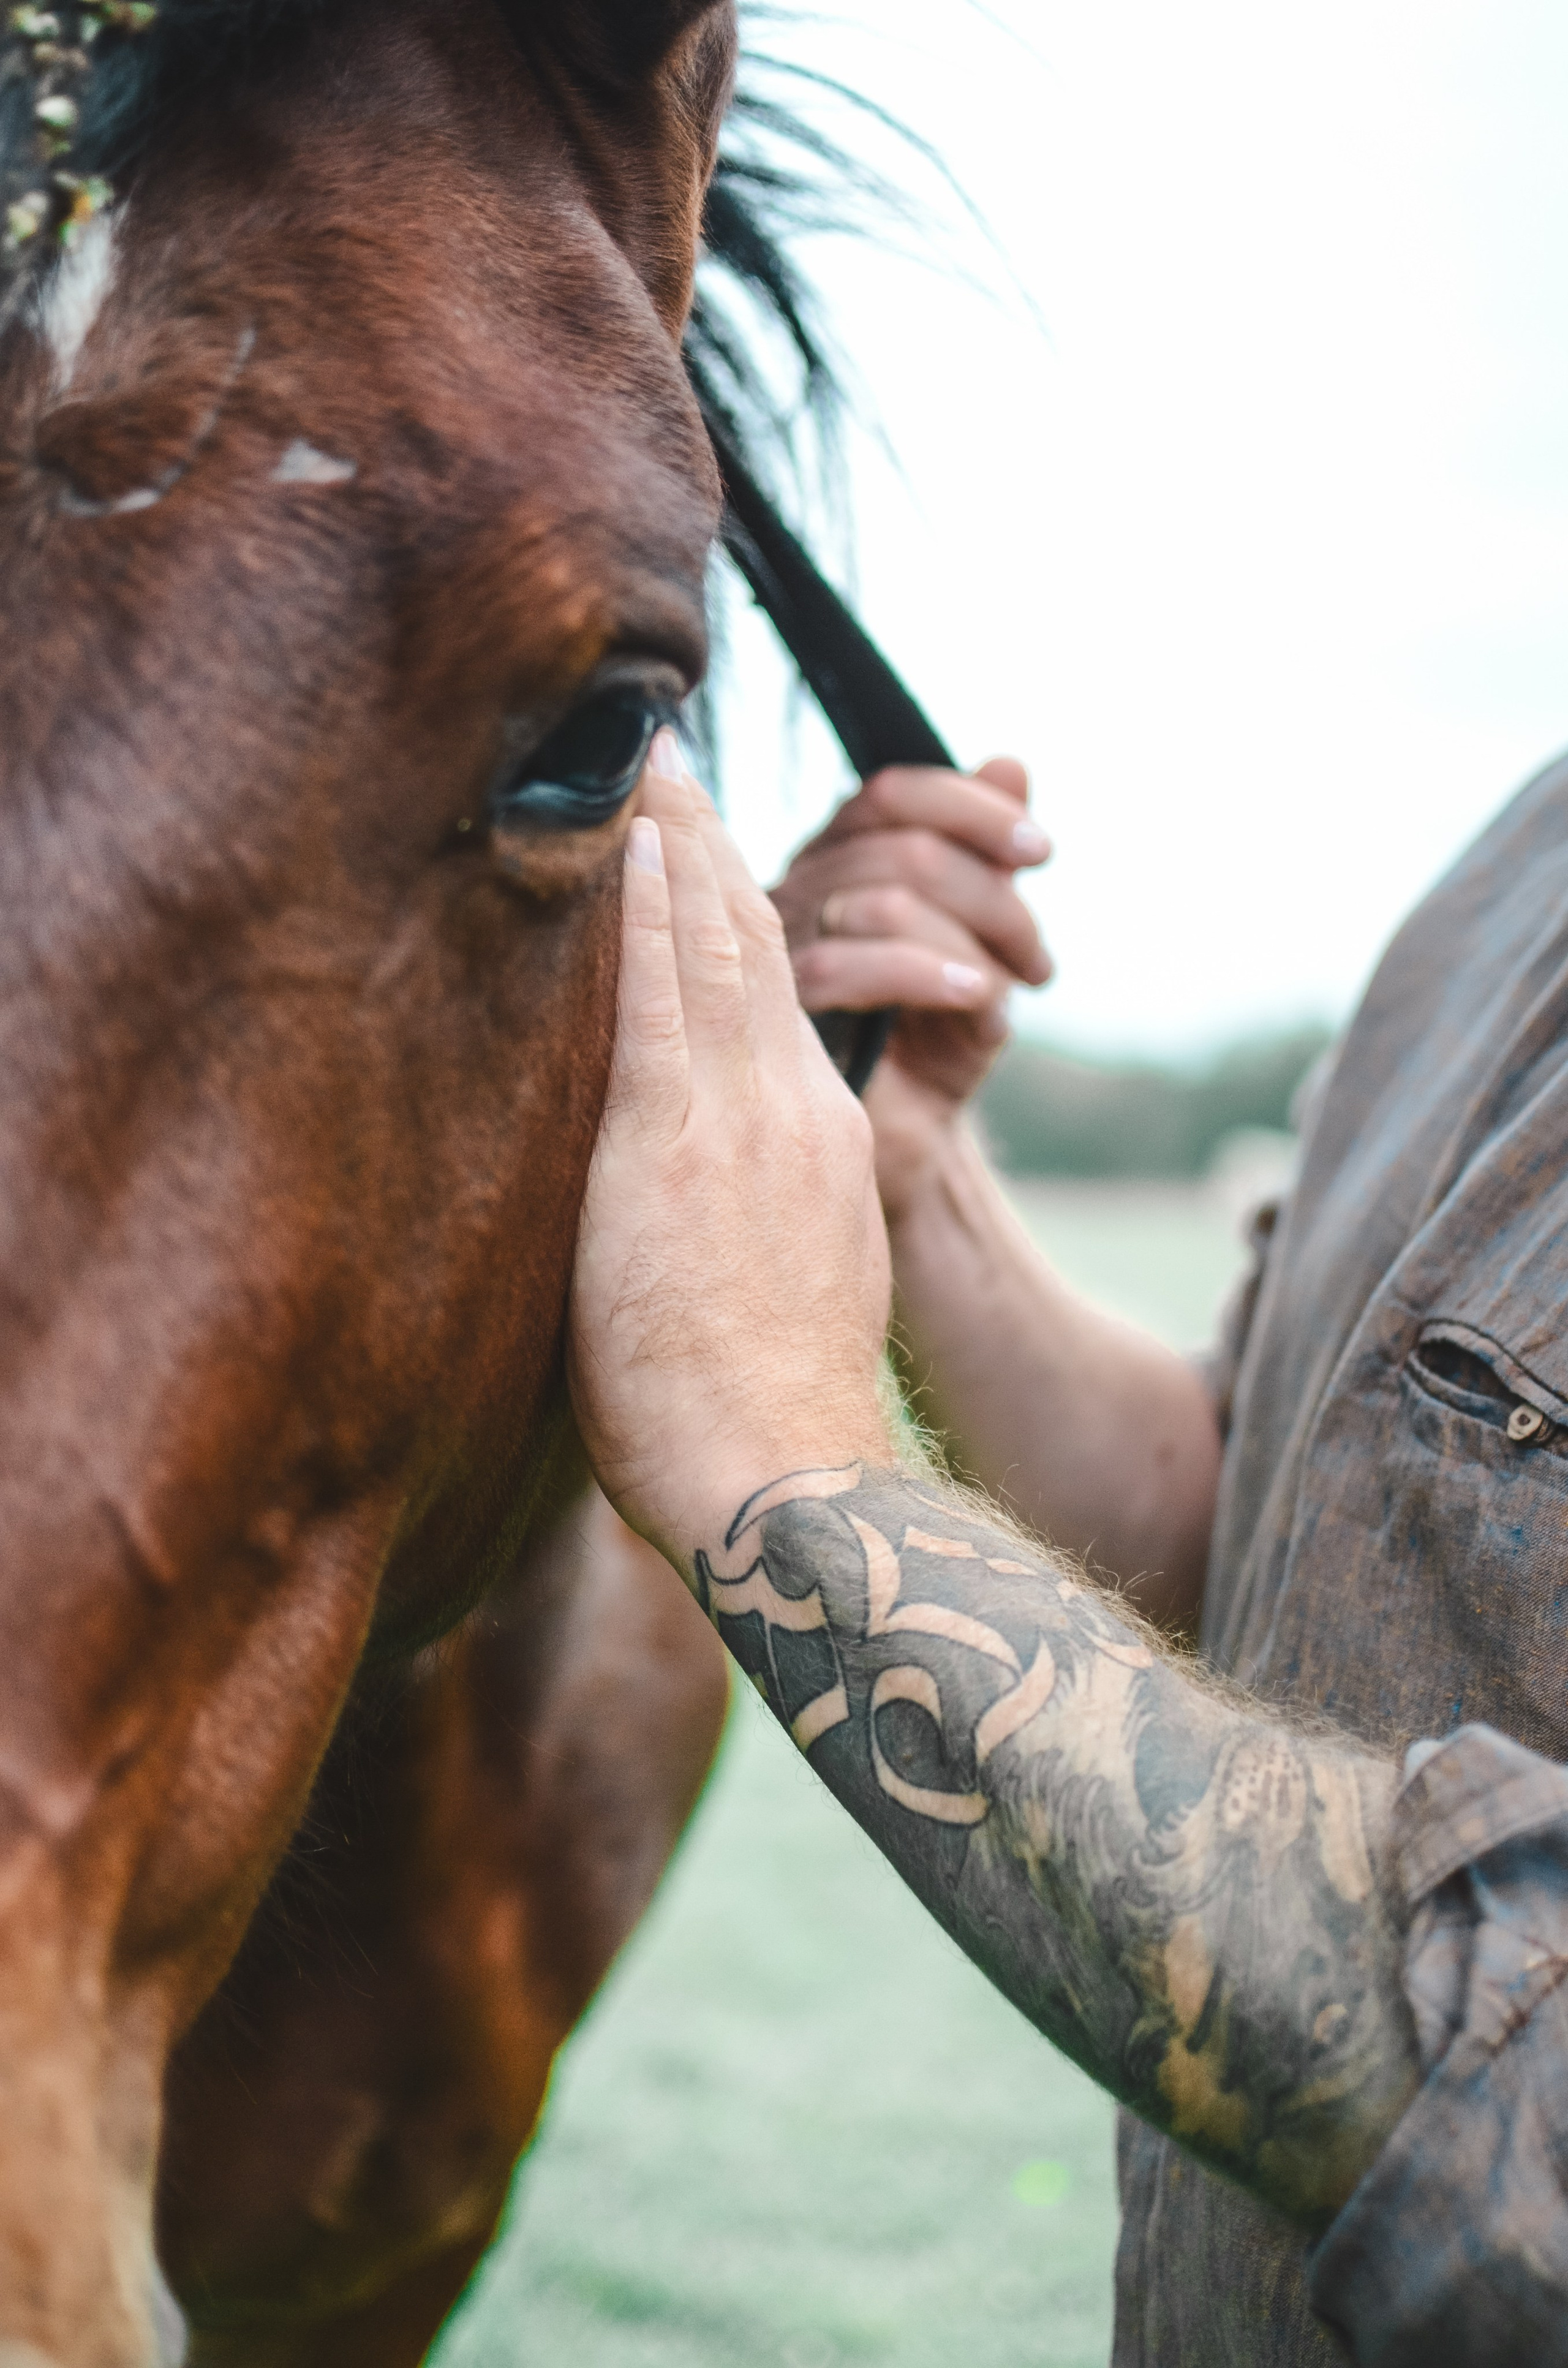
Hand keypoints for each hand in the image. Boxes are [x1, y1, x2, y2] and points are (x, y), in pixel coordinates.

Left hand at [568, 737, 895, 1565]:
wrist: (790, 1476)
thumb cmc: (773, 1420)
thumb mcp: (802, 1288)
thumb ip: (771, 1218)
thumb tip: (728, 1212)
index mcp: (820, 1144)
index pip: (776, 1004)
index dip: (739, 921)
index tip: (708, 858)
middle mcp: (791, 1110)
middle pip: (751, 950)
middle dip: (709, 847)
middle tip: (672, 761)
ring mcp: (737, 1121)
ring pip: (710, 949)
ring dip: (677, 846)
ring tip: (650, 764)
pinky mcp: (671, 1146)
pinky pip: (657, 997)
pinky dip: (647, 913)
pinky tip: (631, 841)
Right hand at [769, 760, 1050, 1221]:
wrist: (912, 1148)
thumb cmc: (938, 1042)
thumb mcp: (983, 942)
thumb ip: (990, 856)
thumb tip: (1010, 762)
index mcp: (840, 860)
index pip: (893, 793)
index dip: (971, 807)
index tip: (1040, 851)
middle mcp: (799, 890)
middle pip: (903, 849)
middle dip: (992, 897)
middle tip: (1039, 959)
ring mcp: (778, 952)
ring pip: (882, 900)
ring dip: (972, 942)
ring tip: (1013, 987)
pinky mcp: (777, 1015)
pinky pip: (846, 966)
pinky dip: (930, 974)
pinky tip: (978, 1002)